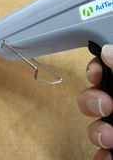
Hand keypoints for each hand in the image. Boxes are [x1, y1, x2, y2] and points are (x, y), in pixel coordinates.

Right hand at [78, 45, 112, 159]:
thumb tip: (107, 50)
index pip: (105, 72)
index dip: (95, 70)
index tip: (96, 74)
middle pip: (93, 98)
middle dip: (90, 101)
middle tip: (105, 106)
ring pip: (94, 126)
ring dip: (96, 132)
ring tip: (109, 138)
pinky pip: (100, 152)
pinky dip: (100, 155)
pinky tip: (107, 155)